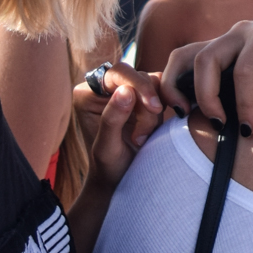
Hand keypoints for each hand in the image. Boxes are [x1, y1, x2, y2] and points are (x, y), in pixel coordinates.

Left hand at [83, 69, 167, 187]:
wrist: (120, 180)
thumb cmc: (108, 167)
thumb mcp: (107, 147)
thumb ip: (112, 118)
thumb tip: (125, 90)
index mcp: (88, 93)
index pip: (117, 73)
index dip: (139, 85)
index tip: (155, 108)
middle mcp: (104, 88)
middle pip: (138, 77)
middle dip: (147, 106)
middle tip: (142, 137)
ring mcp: (125, 92)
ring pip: (154, 84)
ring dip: (154, 112)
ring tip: (143, 138)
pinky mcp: (142, 99)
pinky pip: (162, 92)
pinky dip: (165, 108)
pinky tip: (153, 130)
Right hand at [161, 11, 252, 133]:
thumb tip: (252, 110)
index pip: (245, 71)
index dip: (243, 103)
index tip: (247, 130)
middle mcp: (240, 31)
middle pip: (207, 59)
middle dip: (207, 96)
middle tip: (219, 125)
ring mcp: (226, 37)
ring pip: (187, 55)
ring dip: (179, 84)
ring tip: (183, 113)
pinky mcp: (219, 47)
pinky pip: (188, 58)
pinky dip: (177, 79)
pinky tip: (181, 104)